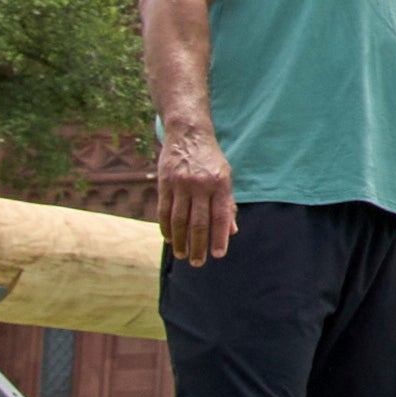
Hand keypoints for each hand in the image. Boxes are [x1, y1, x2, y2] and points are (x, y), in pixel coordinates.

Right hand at [155, 128, 236, 269]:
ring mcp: (181, 184)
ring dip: (180, 241)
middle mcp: (201, 185)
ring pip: (179, 219)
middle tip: (197, 263)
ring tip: (181, 255)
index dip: (219, 237)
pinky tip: (169, 238)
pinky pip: (164, 210)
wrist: (189, 134)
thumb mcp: (226, 177)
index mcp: (220, 184)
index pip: (220, 216)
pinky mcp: (164, 183)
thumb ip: (227, 204)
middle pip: (198, 222)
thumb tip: (231, 231)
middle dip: (198, 245)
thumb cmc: (210, 160)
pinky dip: (166, 227)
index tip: (218, 255)